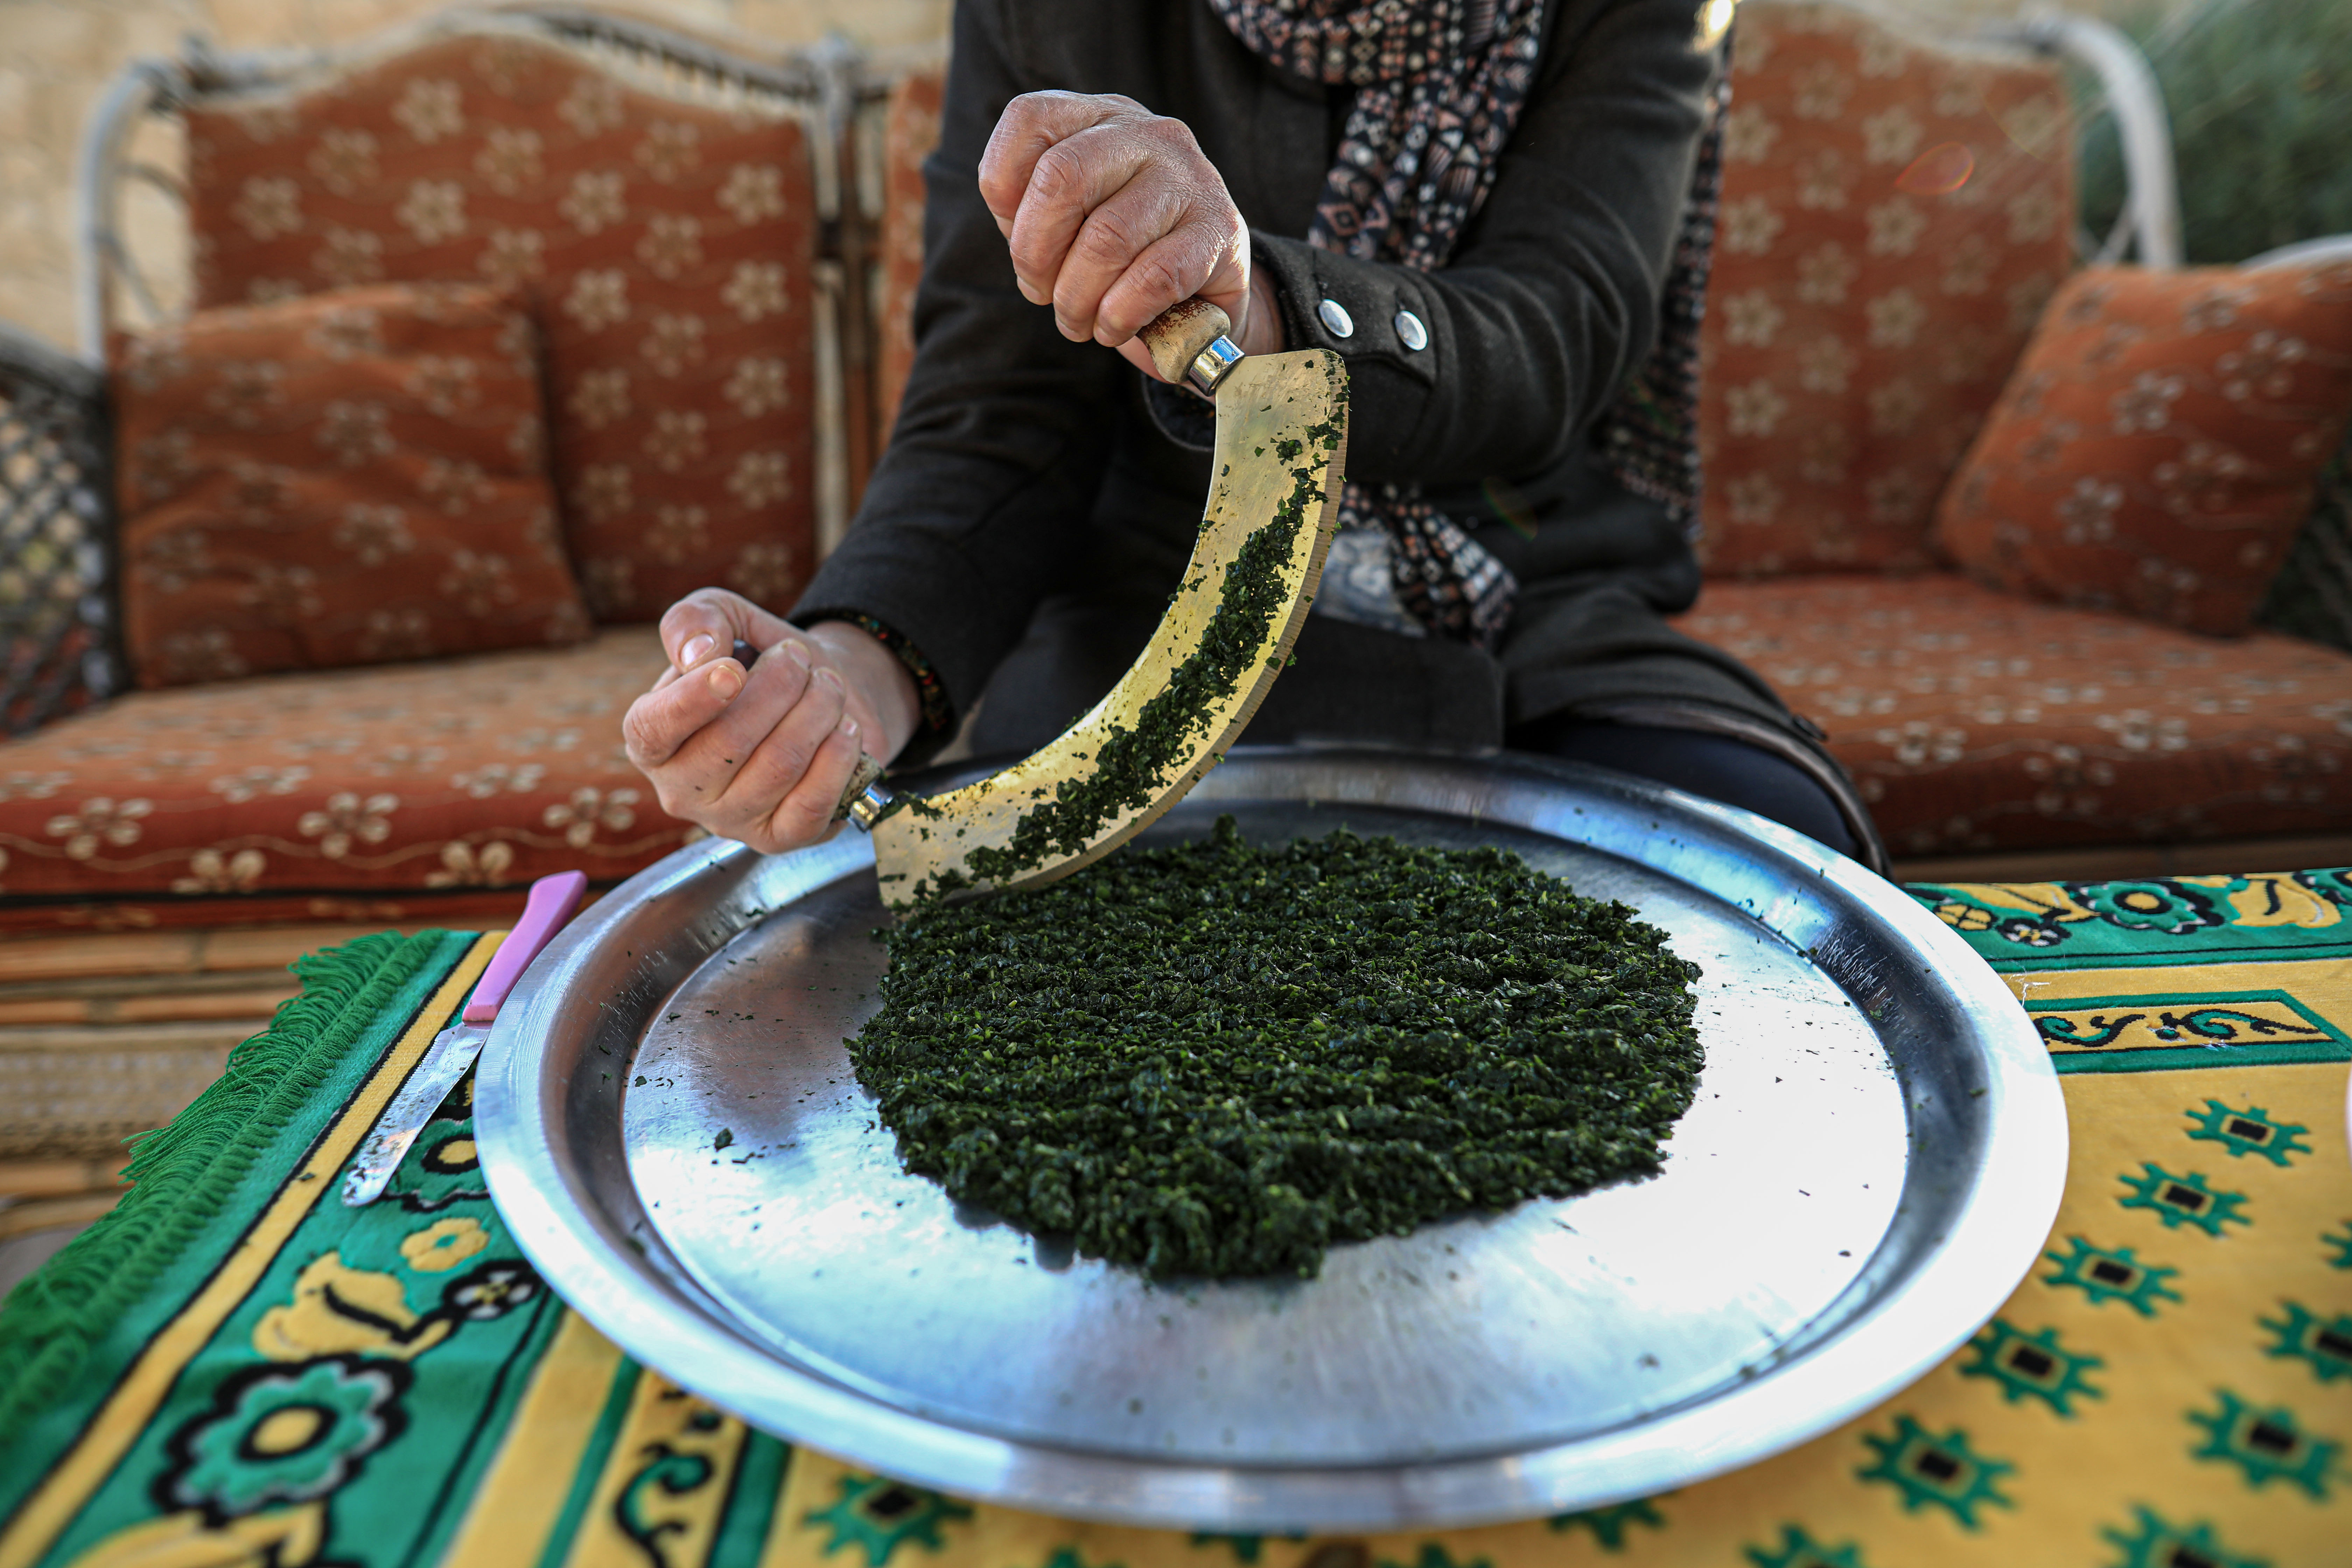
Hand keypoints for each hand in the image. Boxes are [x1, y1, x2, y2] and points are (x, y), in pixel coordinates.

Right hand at [622, 590, 920, 853]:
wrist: (818, 696)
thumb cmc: (758, 662)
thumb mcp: (723, 621)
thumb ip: (695, 620)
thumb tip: (699, 653)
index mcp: (651, 737)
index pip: (653, 730)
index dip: (692, 701)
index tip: (733, 669)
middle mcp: (681, 789)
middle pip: (727, 744)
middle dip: (778, 689)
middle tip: (800, 658)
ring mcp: (730, 821)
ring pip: (779, 766)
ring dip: (817, 712)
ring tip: (829, 685)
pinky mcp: (779, 838)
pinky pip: (812, 805)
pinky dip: (837, 757)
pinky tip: (846, 728)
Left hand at [978, 91, 1284, 379]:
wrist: (1207, 293)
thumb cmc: (1124, 255)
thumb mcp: (1069, 222)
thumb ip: (1034, 213)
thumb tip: (1022, 243)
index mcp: (1098, 118)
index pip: (1029, 120)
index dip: (1003, 186)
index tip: (1014, 236)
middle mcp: (1146, 133)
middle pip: (1062, 176)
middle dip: (1035, 252)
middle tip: (1040, 293)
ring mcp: (1188, 176)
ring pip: (1107, 238)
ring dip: (1076, 297)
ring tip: (1077, 322)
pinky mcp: (1220, 230)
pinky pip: (1154, 278)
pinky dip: (1119, 314)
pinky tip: (1113, 327)